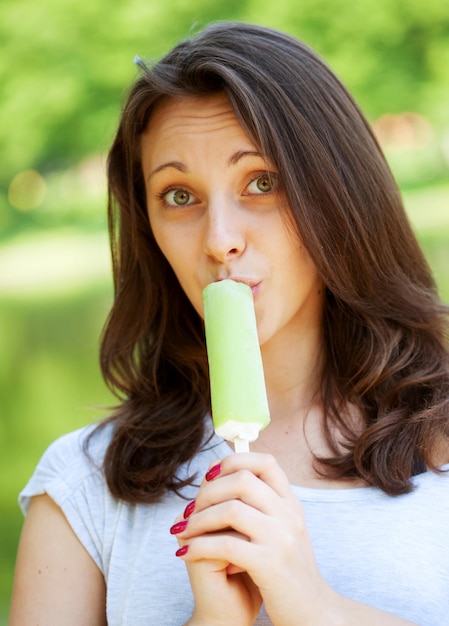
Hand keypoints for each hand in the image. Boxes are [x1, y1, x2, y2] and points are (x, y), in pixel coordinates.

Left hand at [173, 453, 333, 625]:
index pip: (266, 463)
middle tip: (191, 508)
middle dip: (208, 490)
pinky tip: (186, 553)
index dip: (235, 460)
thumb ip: (263, 507)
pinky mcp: (270, 564)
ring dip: (199, 518)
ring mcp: (281, 538)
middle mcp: (289, 515)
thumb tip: (222, 477)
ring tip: (183, 530)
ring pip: (231, 509)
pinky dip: (200, 546)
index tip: (211, 474)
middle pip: (243, 479)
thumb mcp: (283, 532)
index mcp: (291, 505)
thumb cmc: (289, 574)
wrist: (313, 615)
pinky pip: (226, 545)